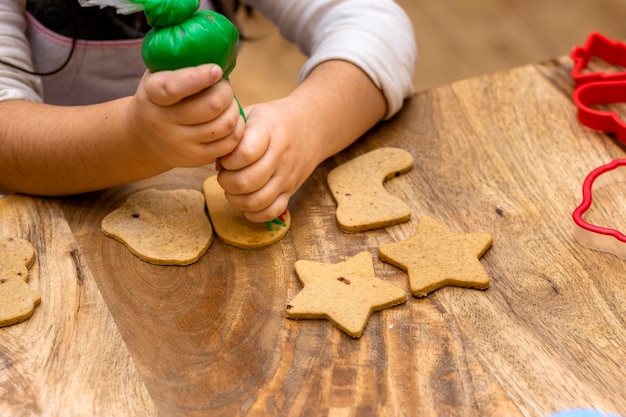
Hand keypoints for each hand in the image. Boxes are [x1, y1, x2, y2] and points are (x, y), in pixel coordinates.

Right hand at [126, 64, 244, 168]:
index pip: (174, 88)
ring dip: (234, 110)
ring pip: (223, 126)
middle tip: (223, 87)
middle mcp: (163, 121)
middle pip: (210, 107)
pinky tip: (230, 119)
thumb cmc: (160, 97)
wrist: (143, 137)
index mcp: (152, 94)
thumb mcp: (158, 75)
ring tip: (228, 103)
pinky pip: (228, 144)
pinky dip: (236, 129)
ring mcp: (180, 143)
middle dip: (226, 92)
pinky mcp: (195, 159)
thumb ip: (178, 61)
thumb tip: (208, 36)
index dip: (198, 78)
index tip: (216, 70)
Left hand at [216, 98, 319, 222]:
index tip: (225, 157)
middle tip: (225, 175)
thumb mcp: (253, 114)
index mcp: (268, 132)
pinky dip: (255, 214)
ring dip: (237, 200)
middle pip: (247, 182)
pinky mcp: (291, 191)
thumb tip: (217, 166)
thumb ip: (233, 135)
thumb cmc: (274, 121)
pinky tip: (247, 203)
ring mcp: (287, 176)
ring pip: (257, 201)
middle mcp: (280, 156)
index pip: (245, 153)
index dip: (228, 160)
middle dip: (226, 182)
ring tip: (233, 190)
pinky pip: (272, 212)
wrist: (312, 127)